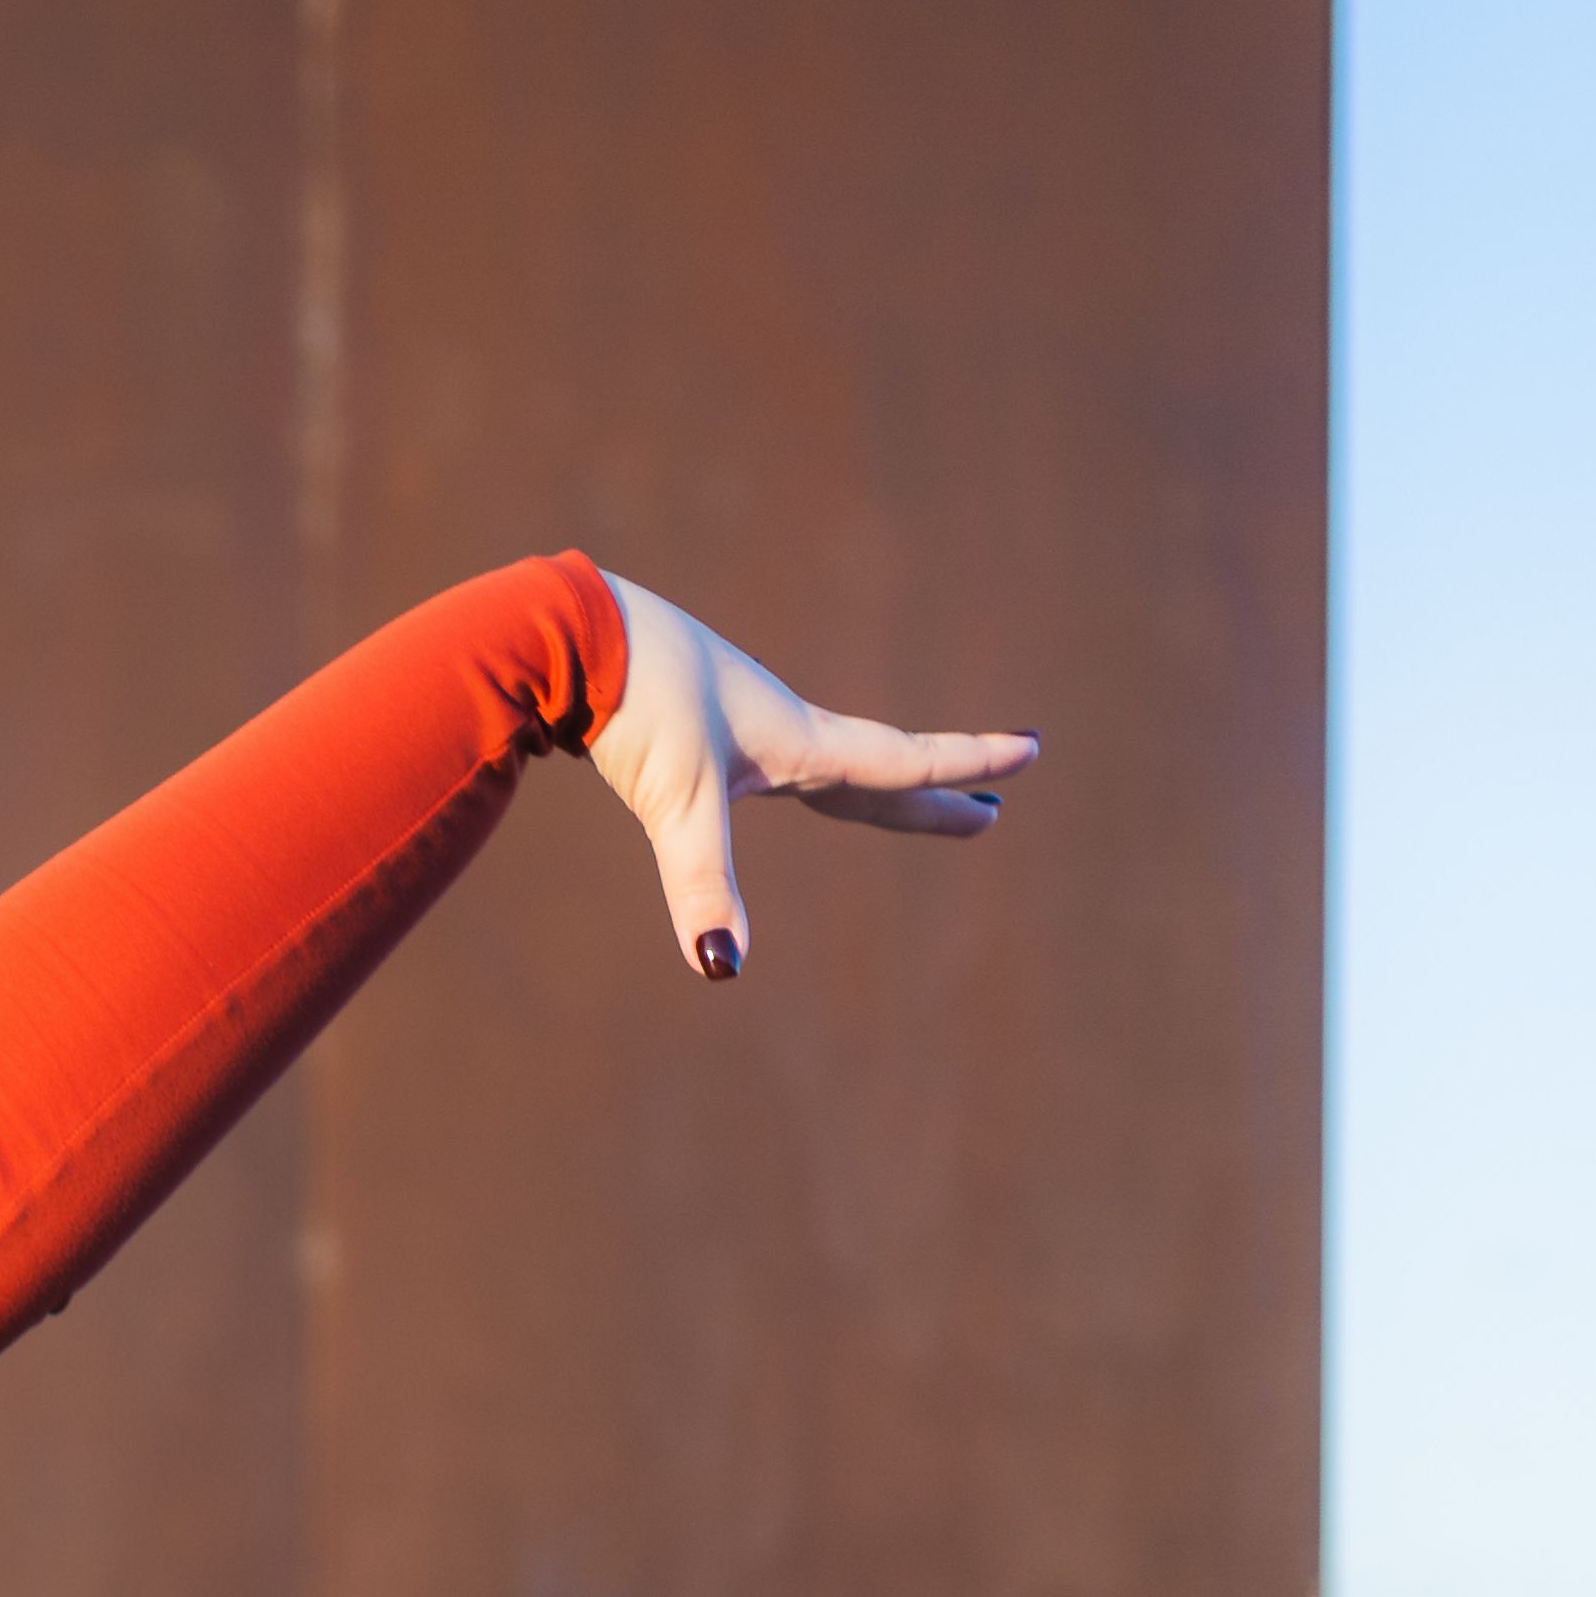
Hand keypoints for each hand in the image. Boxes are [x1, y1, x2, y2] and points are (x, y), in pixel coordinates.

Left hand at [587, 570, 1033, 982]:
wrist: (566, 632)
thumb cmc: (635, 704)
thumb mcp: (676, 800)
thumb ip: (702, 884)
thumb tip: (722, 965)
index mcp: (798, 740)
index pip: (900, 761)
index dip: (965, 766)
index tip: (1029, 750)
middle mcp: (777, 725)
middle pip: (873, 768)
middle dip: (930, 797)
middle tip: (987, 812)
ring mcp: (733, 716)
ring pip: (818, 757)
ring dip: (866, 777)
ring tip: (895, 793)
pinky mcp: (687, 714)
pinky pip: (760, 751)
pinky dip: (792, 771)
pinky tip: (765, 774)